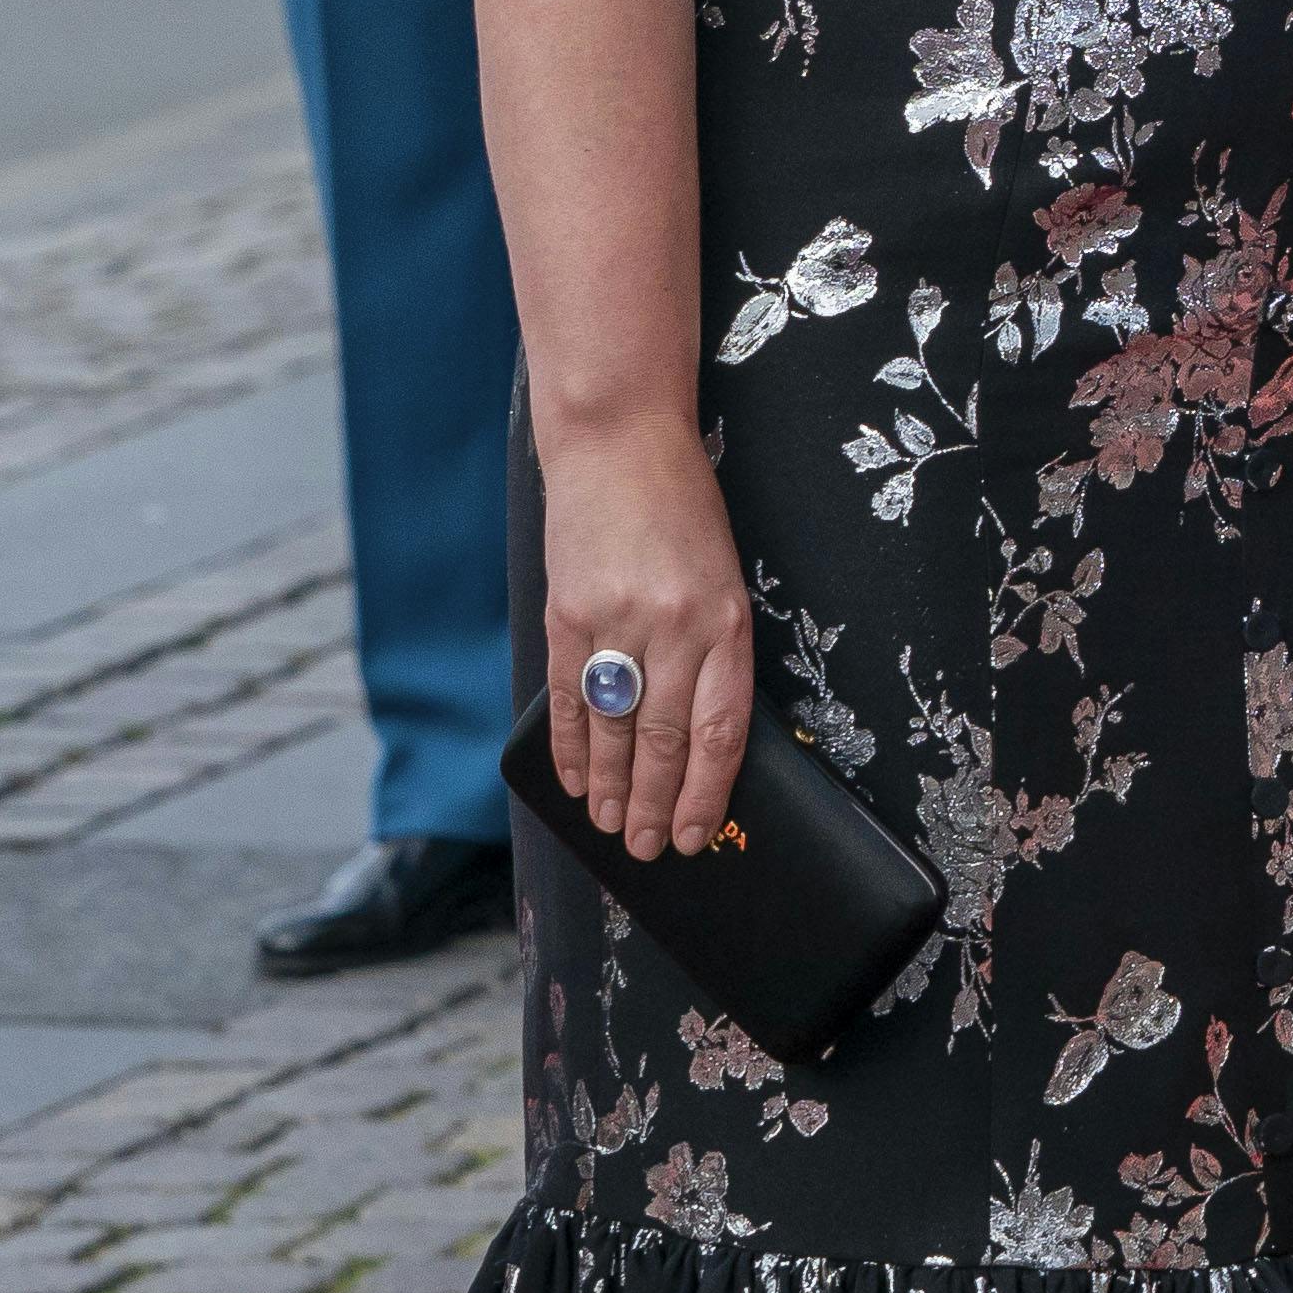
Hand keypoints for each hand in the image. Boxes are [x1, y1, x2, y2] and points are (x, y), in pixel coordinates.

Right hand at [535, 419, 752, 862]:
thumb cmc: (684, 515)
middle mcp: (673, 628)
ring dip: (612, 788)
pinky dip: (569, 747)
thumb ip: (714, 650)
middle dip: (658, 805)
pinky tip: (576, 781)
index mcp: (727, 622)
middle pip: (665, 742)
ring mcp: (615, 623)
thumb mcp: (723, 578)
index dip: (709, 793)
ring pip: (613, 730)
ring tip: (612, 827)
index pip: (720, 732)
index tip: (700, 834)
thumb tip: (699, 737)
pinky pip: (566, 699)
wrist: (621, 444)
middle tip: (651, 848)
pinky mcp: (566, 616)